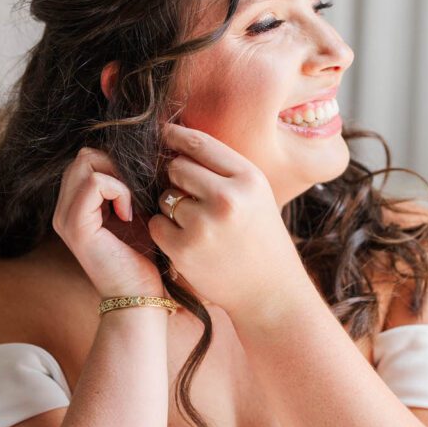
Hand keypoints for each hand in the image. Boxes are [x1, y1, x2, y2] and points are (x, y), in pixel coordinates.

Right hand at [52, 147, 163, 298]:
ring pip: (86, 162)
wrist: (139, 296)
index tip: (137, 194)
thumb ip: (128, 186)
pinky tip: (129, 215)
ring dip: (118, 178)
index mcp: (74, 206)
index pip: (87, 159)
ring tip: (132, 207)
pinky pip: (94, 182)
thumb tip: (140, 154)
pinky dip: (119, 191)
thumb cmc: (143, 258)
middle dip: (116, 167)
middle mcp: (63, 210)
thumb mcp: (136, 213)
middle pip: (84, 155)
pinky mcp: (75, 226)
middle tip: (136, 197)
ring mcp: (65, 218)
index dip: (116, 165)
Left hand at [147, 123, 308, 321]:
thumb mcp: (256, 195)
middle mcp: (227, 197)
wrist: (270, 292)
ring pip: (165, 197)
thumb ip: (223, 170)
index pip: (199, 143)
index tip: (164, 135)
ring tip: (199, 226)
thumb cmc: (261, 239)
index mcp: (248, 178)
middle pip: (177, 168)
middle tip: (193, 198)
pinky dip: (166, 231)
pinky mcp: (185, 248)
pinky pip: (157, 224)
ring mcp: (204, 224)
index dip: (176, 136)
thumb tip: (176, 143)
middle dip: (177, 179)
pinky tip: (189, 242)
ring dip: (173, 208)